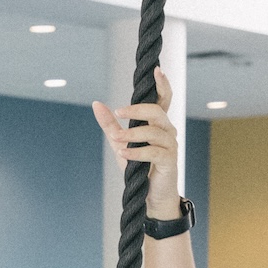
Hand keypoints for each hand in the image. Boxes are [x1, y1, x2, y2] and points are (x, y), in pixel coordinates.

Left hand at [93, 66, 179, 215]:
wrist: (150, 196)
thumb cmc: (138, 168)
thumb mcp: (121, 143)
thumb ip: (110, 124)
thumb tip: (96, 103)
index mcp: (158, 123)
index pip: (164, 99)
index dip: (163, 84)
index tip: (156, 70)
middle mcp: (168, 130)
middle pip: (156, 112)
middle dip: (136, 110)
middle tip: (118, 113)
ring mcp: (171, 145)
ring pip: (154, 132)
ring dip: (132, 135)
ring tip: (116, 141)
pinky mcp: (170, 161)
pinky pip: (154, 152)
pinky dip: (137, 152)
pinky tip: (123, 154)